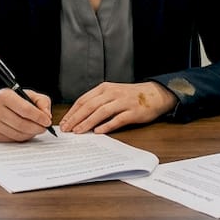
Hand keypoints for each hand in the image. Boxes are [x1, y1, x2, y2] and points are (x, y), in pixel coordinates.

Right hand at [0, 88, 53, 141]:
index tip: (47, 121)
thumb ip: (41, 101)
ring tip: (35, 129)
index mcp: (4, 96)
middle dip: (37, 128)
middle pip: (22, 124)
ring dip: (31, 134)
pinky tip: (25, 132)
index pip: (25, 110)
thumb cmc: (10, 100)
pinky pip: (12, 140)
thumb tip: (47, 115)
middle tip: (44, 128)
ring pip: (18, 134)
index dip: (39, 117)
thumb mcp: (26, 94)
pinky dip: (22, 137)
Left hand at [59, 81, 176, 133]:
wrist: (154, 94)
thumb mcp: (112, 93)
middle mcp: (112, 93)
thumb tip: (79, 116)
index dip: (72, 112)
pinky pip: (117, 119)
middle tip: (66, 129)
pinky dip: (107, 126)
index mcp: (105, 88)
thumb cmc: (130, 96)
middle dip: (76, 118)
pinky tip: (98, 132)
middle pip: (89, 106)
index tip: (64, 122)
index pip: (84, 100)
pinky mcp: (133, 112)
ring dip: (87, 122)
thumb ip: (98, 101)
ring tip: (78, 131)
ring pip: (101, 112)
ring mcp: (123, 102)